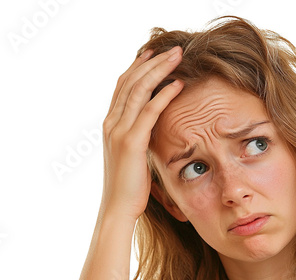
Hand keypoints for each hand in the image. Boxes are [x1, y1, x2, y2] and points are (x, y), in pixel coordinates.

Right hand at [99, 46, 183, 221]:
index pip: (123, 87)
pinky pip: (149, 111)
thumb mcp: (132, 155)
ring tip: (178, 57)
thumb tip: (152, 128)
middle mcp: (111, 122)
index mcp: (110, 124)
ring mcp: (119, 131)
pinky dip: (163, 95)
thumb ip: (138, 137)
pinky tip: (177, 84)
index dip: (138, 68)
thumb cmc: (129, 186)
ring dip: (159, 70)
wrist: (117, 208)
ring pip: (139, 90)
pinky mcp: (131, 142)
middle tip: (171, 49)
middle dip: (151, 62)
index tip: (154, 54)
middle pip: (130, 81)